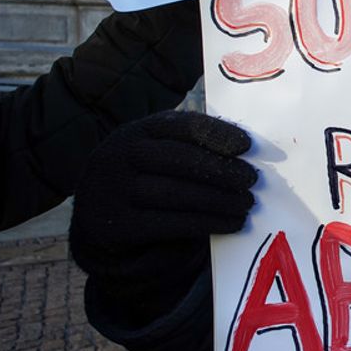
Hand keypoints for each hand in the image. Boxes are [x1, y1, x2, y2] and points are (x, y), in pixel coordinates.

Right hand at [71, 111, 256, 325]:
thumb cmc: (143, 181)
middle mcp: (119, 155)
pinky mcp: (117, 225)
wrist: (98, 222)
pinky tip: (231, 224)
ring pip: (175, 193)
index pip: (180, 125)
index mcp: (135, 131)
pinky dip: (206, 223)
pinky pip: (169, 224)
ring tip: (247, 204)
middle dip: (220, 169)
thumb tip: (246, 154)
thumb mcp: (155, 156)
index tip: (247, 146)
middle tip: (252, 180)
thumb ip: (189, 149)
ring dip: (218, 200)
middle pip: (178, 159)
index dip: (216, 133)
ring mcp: (113, 190)